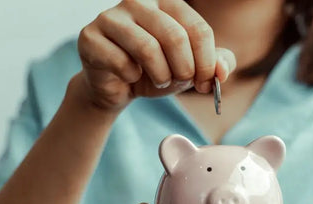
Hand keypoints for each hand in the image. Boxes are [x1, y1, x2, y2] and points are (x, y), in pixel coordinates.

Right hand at [75, 0, 235, 112]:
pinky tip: (130, 76)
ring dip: (161, 75)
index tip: (206, 82)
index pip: (198, 28)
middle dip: (185, 69)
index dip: (207, 62)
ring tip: (160, 80)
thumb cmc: (156, 71)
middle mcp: (138, 2)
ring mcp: (111, 17)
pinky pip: (122, 62)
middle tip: (181, 82)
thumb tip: (221, 72)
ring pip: (148, 48)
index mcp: (166, 2)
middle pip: (175, 36)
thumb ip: (215, 64)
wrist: (118, 87)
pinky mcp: (90, 37)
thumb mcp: (192, 68)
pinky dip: (132, 78)